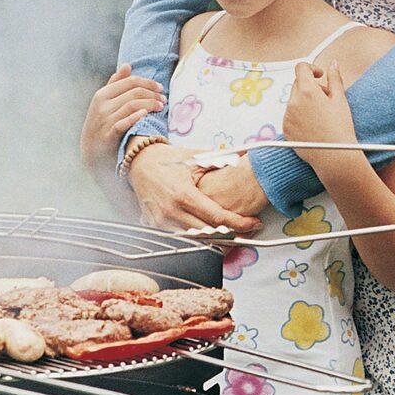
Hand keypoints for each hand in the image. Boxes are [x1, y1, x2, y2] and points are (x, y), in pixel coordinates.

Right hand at [79, 64, 163, 173]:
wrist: (91, 151)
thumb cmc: (101, 123)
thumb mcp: (104, 102)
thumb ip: (115, 84)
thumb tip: (127, 65)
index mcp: (102, 94)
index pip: (130, 81)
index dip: (148, 83)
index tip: (160, 88)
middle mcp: (102, 105)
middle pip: (134, 92)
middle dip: (153, 94)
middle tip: (164, 99)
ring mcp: (104, 120)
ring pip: (132, 105)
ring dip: (150, 104)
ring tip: (161, 107)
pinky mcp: (108, 135)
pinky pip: (123, 123)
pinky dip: (135, 117)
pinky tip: (145, 114)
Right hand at [127, 144, 260, 233]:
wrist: (140, 163)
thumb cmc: (169, 160)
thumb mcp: (197, 157)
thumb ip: (222, 159)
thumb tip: (245, 154)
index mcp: (184, 195)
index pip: (217, 217)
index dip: (239, 223)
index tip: (253, 224)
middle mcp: (172, 212)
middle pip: (209, 233)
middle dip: (232, 234)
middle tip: (247, 230)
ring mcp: (161, 222)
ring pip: (195, 239)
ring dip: (215, 239)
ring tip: (232, 232)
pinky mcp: (154, 226)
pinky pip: (180, 238)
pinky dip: (196, 237)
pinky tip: (210, 233)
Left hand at [282, 62, 367, 180]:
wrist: (334, 156)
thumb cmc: (340, 128)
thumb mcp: (340, 99)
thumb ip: (335, 78)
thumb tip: (333, 64)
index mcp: (307, 91)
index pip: (301, 68)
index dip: (311, 68)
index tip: (320, 75)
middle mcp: (293, 102)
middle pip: (298, 84)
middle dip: (311, 87)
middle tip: (327, 99)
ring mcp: (287, 116)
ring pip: (294, 100)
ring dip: (305, 101)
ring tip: (322, 115)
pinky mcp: (286, 129)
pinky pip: (290, 115)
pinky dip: (300, 115)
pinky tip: (314, 125)